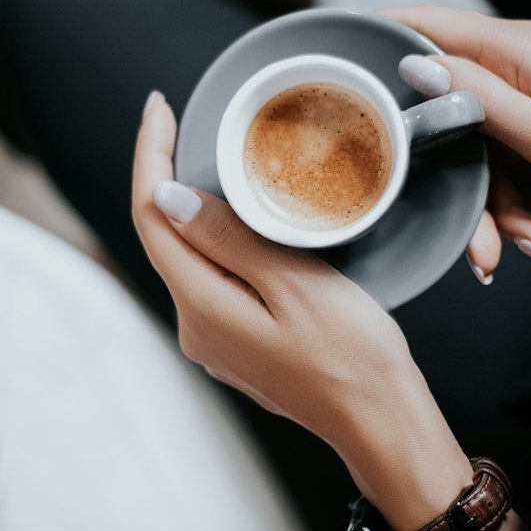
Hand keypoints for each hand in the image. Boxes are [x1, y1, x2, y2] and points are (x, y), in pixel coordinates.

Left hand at [132, 90, 478, 530]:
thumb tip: (168, 196)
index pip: (152, 215)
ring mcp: (215, 340)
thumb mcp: (295, 285)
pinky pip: (211, 277)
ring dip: (190, 205)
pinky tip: (238, 217)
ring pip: (188, 256)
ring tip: (207, 155)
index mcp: (202, 306)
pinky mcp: (237, 345)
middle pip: (163, 234)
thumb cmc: (354, 357)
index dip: (149, 154)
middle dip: (164, 172)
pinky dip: (215, 237)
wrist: (381, 423)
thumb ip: (228, 238)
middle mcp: (195, 326)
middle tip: (181, 119)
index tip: (157, 107)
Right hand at [387, 7, 530, 282]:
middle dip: (456, 182)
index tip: (328, 60)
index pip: (425, 25)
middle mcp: (520, 62)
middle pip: (448, 110)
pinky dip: (526, 202)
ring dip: (502, 207)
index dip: (374, 38)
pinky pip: (511, 158)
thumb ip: (476, 100)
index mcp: (516, 51)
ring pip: (480, 148)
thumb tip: (414, 66)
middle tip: (480, 244)